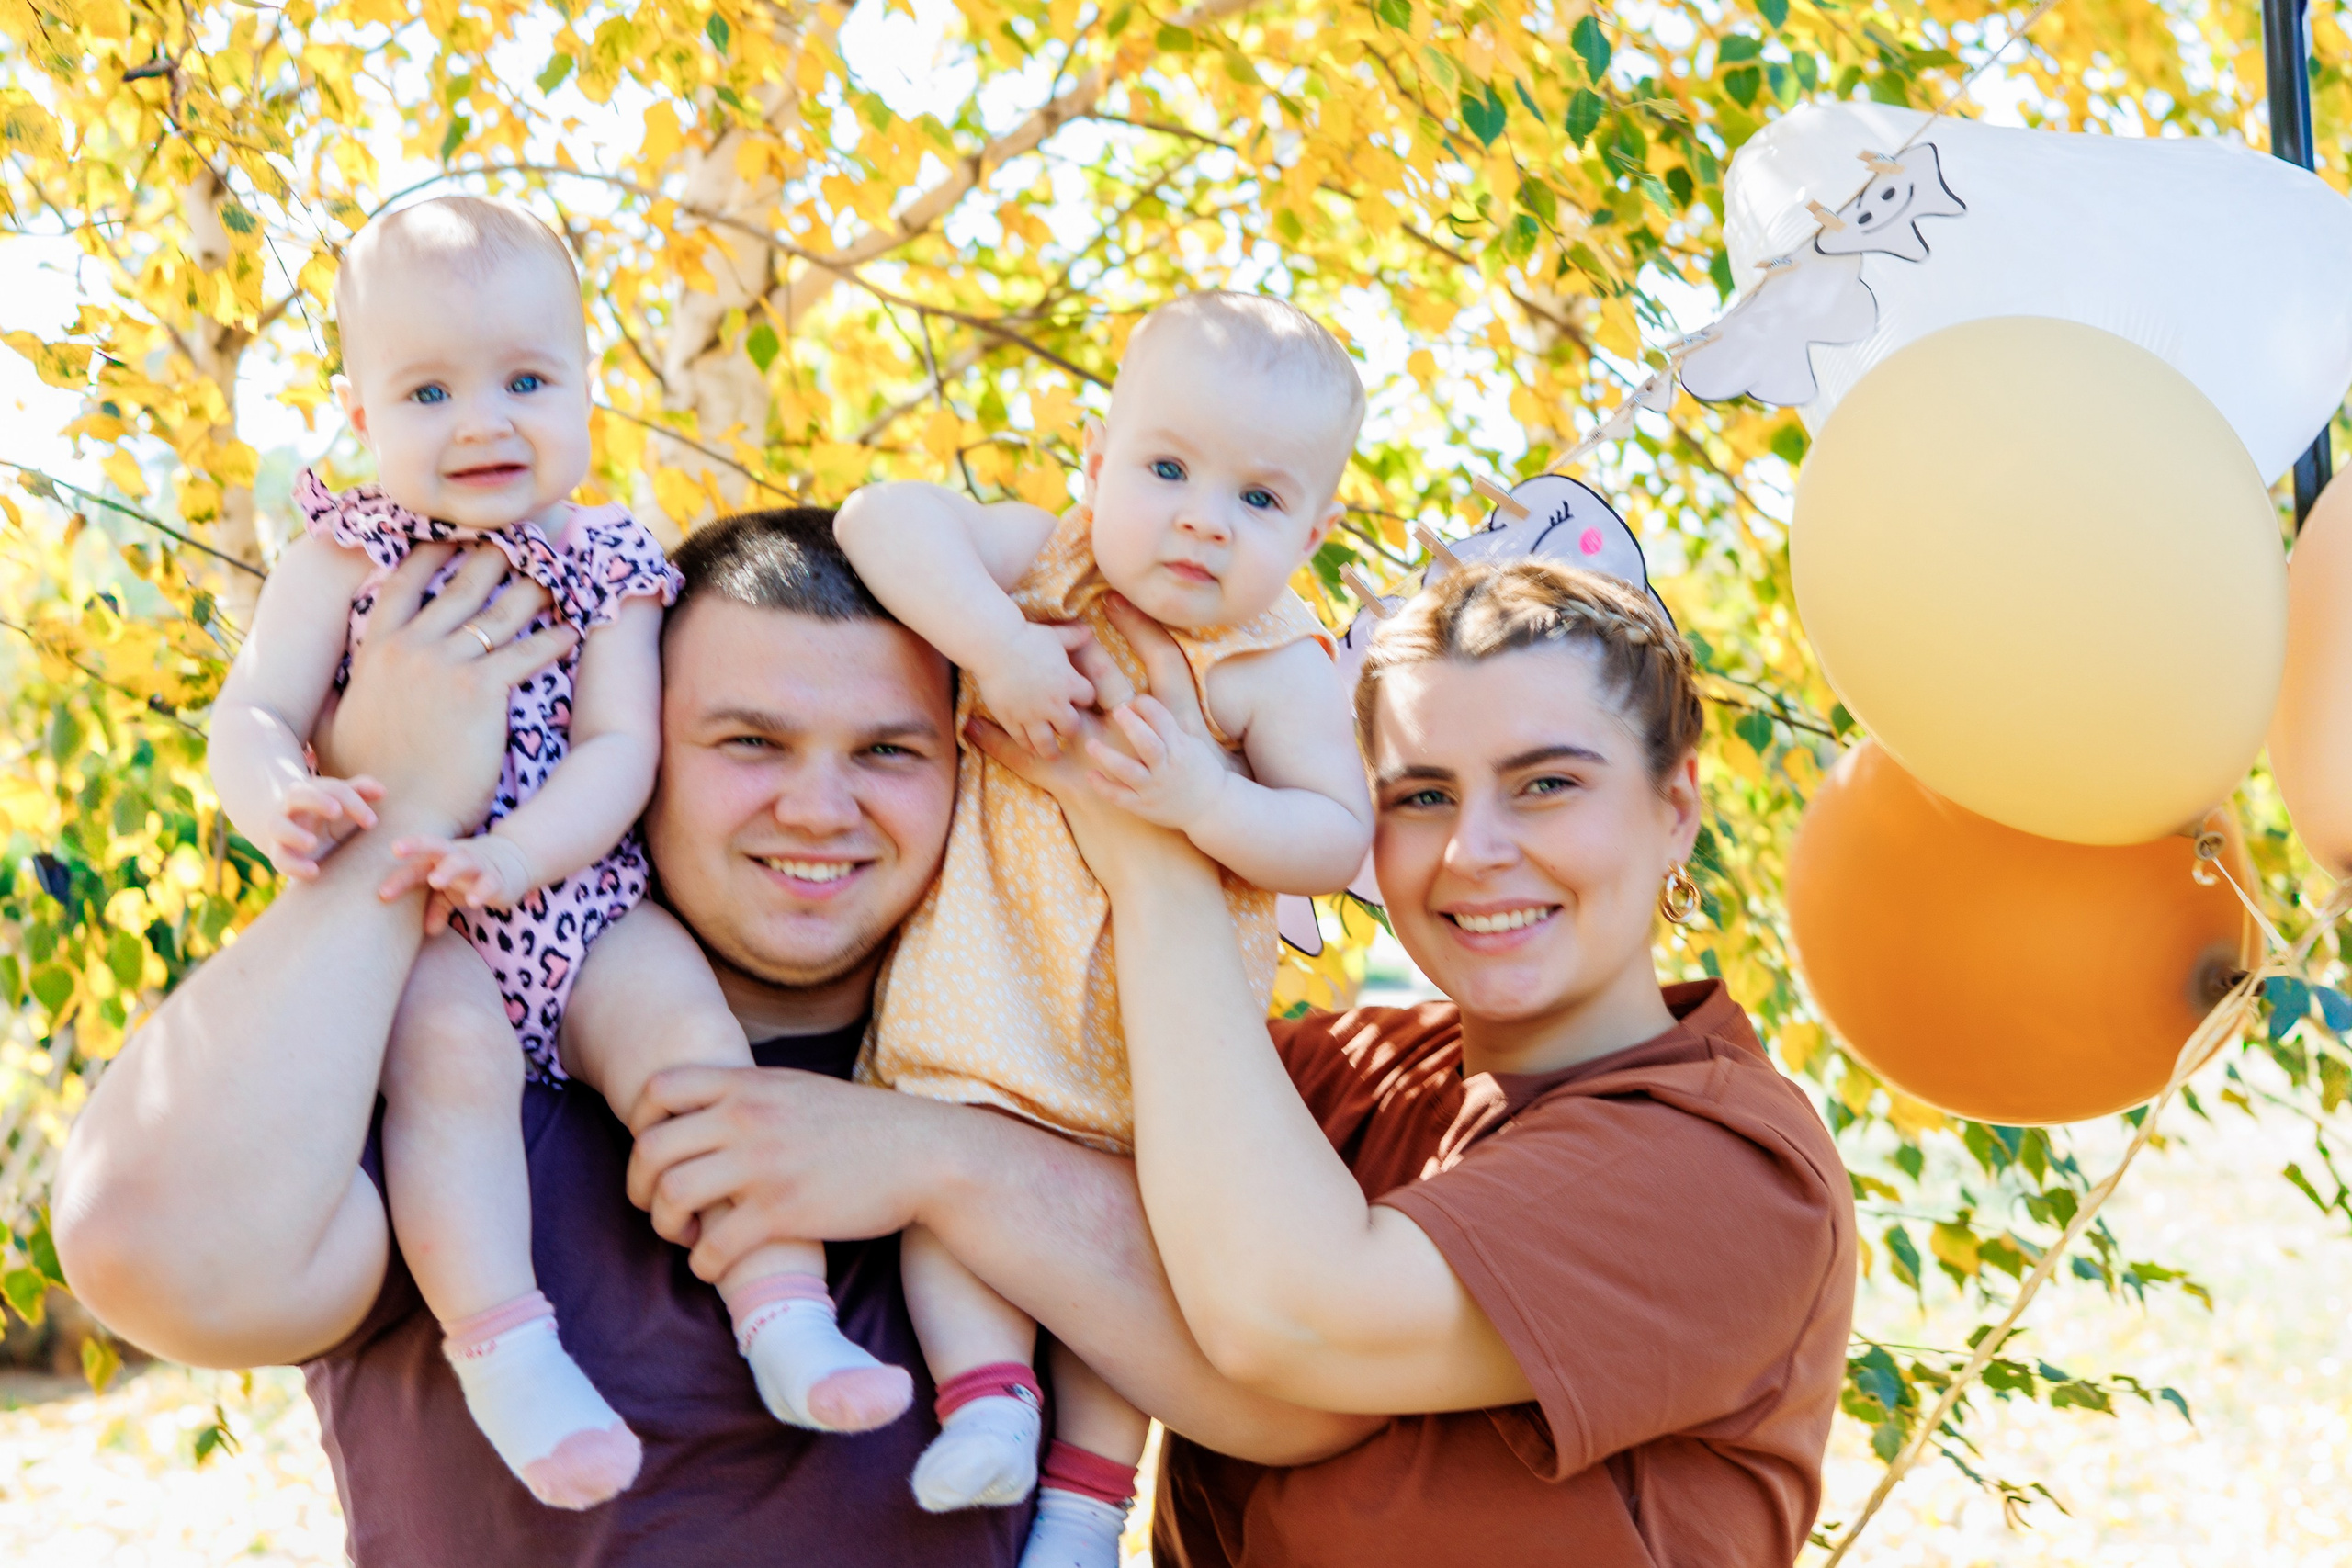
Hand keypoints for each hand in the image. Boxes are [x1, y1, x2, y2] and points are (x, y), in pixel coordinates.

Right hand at [260, 774, 384, 878]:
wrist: (296, 833)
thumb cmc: (329, 814)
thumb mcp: (344, 802)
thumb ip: (361, 791)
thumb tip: (382, 791)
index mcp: (312, 790)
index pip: (332, 789)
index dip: (353, 802)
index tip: (372, 822)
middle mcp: (292, 806)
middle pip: (297, 796)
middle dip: (317, 801)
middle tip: (336, 812)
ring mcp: (281, 829)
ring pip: (278, 827)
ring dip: (294, 834)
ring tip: (312, 843)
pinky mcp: (279, 853)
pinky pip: (279, 859)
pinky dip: (294, 866)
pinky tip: (314, 871)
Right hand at [312, 544, 573, 832]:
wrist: (393, 817)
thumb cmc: (367, 780)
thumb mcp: (332, 725)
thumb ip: (332, 695)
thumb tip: (321, 688)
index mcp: (376, 650)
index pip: (406, 583)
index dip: (434, 553)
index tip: (457, 535)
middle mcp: (410, 649)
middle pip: (460, 587)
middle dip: (493, 558)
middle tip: (519, 541)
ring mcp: (446, 667)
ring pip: (499, 614)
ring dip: (530, 589)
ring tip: (553, 574)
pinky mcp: (481, 691)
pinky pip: (527, 654)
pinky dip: (553, 639)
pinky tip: (573, 629)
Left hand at [378, 832, 536, 909]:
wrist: (515, 860)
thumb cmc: (471, 876)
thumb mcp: (451, 892)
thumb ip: (436, 908)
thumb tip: (429, 931)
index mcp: (440, 859)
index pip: (417, 866)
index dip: (400, 878)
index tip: (383, 893)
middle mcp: (457, 856)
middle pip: (436, 847)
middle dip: (417, 846)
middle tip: (397, 850)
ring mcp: (479, 865)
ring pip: (463, 861)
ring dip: (448, 869)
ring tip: (435, 881)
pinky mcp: (498, 879)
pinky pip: (489, 882)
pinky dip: (481, 890)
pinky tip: (473, 902)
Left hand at [624, 1066, 956, 1280]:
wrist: (924, 1153)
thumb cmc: (864, 1126)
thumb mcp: (799, 1088)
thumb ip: (750, 1092)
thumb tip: (708, 1109)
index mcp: (749, 1084)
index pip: (659, 1088)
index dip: (639, 1123)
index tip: (651, 1152)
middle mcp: (747, 1118)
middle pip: (651, 1148)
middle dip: (639, 1186)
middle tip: (656, 1206)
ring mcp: (762, 1165)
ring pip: (671, 1195)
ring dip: (665, 1225)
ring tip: (687, 1235)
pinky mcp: (782, 1212)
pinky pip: (713, 1246)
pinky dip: (702, 1264)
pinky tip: (716, 1265)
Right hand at [971, 620, 1097, 756]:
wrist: (994, 646)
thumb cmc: (1026, 637)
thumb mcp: (1055, 636)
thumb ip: (1073, 637)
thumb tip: (1087, 630)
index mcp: (1069, 683)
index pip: (1088, 698)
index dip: (1083, 697)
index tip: (1077, 697)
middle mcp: (1054, 704)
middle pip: (1071, 727)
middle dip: (1070, 727)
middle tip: (1065, 727)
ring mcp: (1032, 715)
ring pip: (1047, 743)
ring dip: (1051, 749)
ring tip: (1052, 753)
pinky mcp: (1011, 720)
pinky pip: (1022, 741)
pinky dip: (1027, 745)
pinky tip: (1029, 746)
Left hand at [1086, 698, 1231, 833]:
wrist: (1212, 808)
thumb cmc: (1202, 771)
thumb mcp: (1195, 745)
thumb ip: (1178, 727)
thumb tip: (1162, 707)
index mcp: (1180, 747)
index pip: (1163, 719)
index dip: (1146, 706)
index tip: (1134, 702)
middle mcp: (1166, 766)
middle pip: (1147, 743)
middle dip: (1131, 725)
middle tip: (1116, 711)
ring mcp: (1154, 787)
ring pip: (1128, 771)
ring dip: (1107, 756)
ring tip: (1091, 744)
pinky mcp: (1143, 806)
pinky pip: (1120, 797)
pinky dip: (1103, 787)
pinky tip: (1090, 775)